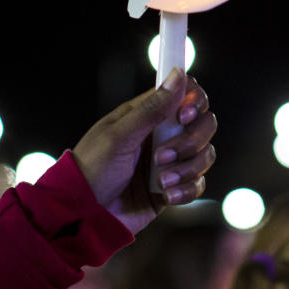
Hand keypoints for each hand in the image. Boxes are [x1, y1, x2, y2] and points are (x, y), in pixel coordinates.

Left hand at [71, 67, 216, 233]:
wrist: (84, 215)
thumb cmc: (93, 170)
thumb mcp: (119, 136)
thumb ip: (152, 108)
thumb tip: (178, 73)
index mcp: (148, 115)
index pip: (186, 94)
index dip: (194, 100)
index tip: (184, 115)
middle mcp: (163, 134)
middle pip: (204, 124)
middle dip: (192, 140)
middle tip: (162, 155)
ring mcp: (170, 162)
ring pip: (204, 155)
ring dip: (188, 168)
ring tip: (162, 181)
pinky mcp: (173, 188)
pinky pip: (197, 184)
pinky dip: (186, 190)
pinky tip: (166, 196)